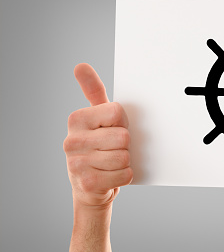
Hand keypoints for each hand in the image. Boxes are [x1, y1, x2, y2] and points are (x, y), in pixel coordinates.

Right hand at [63, 63, 132, 209]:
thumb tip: (80, 65)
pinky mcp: (87, 183)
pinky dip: (124, 176)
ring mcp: (76, 164)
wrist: (90, 186)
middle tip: (113, 149)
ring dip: (125, 162)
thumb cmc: (99, 146)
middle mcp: (71, 140)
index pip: (117, 112)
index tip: (112, 129)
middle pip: (123, 136)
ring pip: (124, 157)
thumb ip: (93, 91)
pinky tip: (112, 175)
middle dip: (125, 145)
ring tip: (111, 162)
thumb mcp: (98, 117)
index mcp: (76, 119)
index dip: (123, 122)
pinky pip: (124, 175)